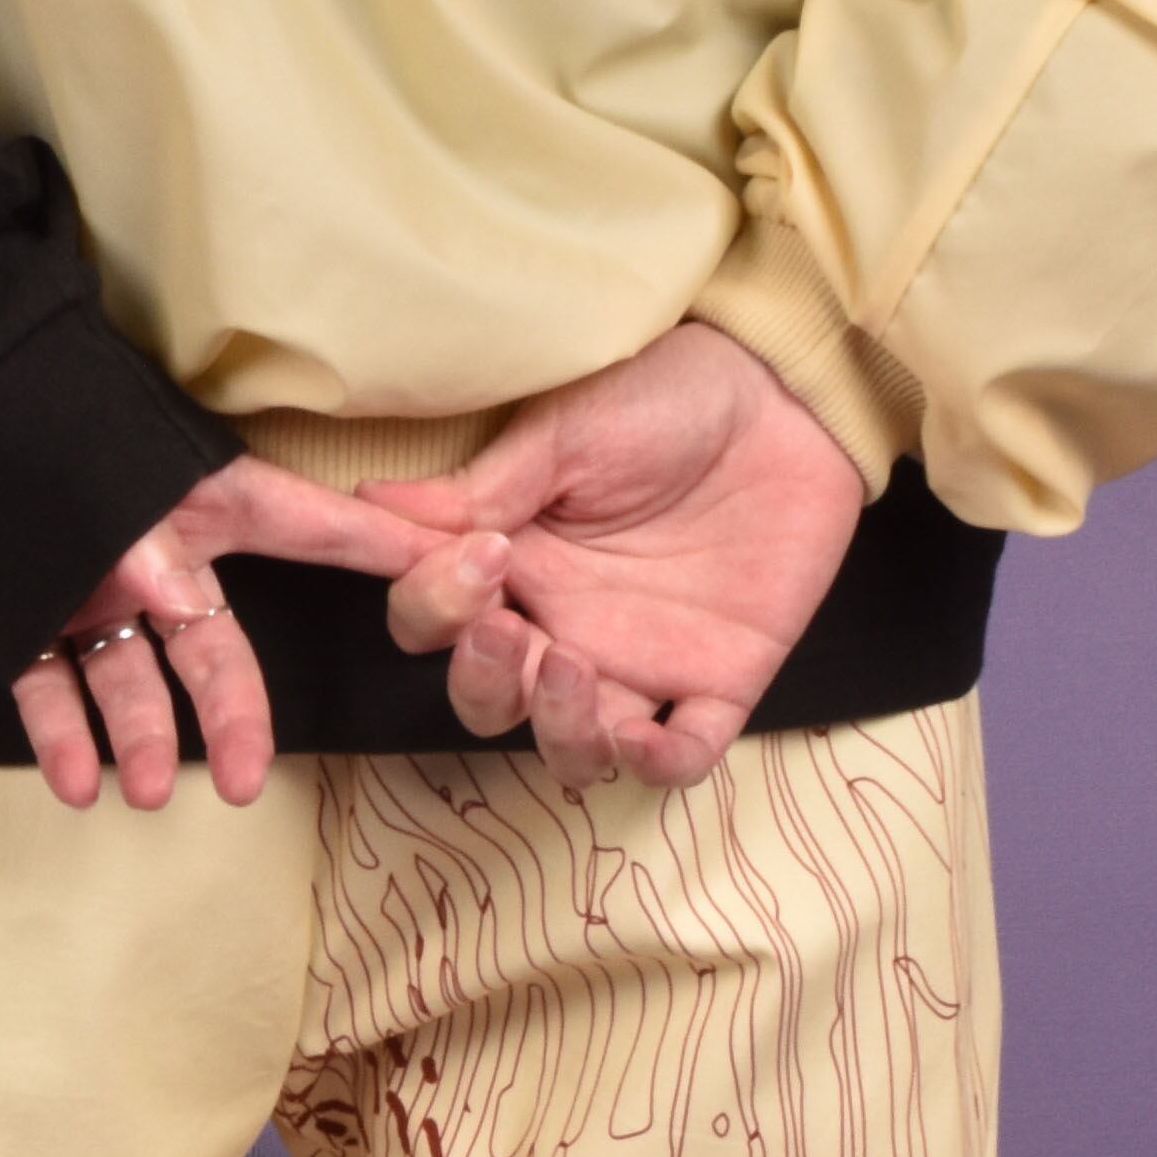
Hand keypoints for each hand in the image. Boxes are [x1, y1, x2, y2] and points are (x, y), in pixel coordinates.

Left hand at [12, 457, 426, 812]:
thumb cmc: (55, 423)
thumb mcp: (135, 479)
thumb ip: (182, 544)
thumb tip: (216, 596)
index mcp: (208, 505)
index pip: (316, 532)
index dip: (384, 550)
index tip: (456, 573)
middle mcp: (162, 557)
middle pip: (214, 648)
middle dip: (231, 719)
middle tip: (240, 783)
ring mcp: (95, 588)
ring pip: (128, 678)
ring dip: (138, 738)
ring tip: (142, 792)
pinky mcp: (28, 614)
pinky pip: (48, 687)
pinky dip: (61, 736)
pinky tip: (75, 782)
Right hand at [364, 327, 866, 792]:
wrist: (786, 392)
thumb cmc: (667, 395)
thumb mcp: (562, 430)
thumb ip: (479, 486)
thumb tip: (371, 504)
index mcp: (513, 566)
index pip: (433, 623)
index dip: (433, 608)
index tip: (473, 556)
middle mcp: (563, 625)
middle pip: (489, 701)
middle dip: (482, 679)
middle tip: (505, 623)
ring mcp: (638, 661)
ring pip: (572, 749)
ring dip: (555, 728)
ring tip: (569, 664)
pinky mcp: (719, 681)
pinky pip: (679, 757)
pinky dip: (653, 763)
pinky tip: (642, 731)